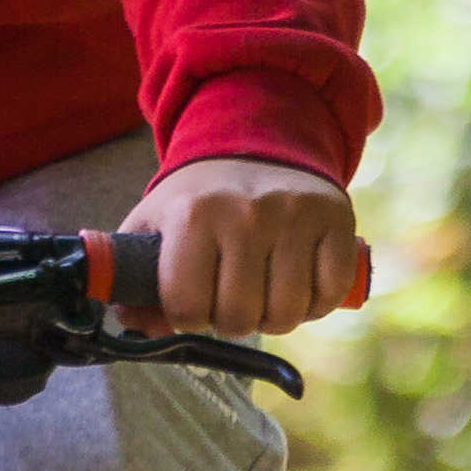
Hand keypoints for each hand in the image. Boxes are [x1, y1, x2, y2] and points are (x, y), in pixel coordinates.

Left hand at [135, 155, 364, 336]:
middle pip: (239, 318)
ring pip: (286, 314)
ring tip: (262, 293)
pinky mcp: (335, 220)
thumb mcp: (155, 225)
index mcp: (193, 214)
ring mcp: (295, 217)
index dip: (188, 317)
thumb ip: (136, 279)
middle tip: (230, 297)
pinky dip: (315, 304)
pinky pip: (329, 294)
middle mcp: (246, 214)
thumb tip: (134, 325)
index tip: (193, 302)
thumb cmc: (199, 199)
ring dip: (274, 317)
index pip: (187, 308)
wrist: (255, 146)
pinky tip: (299, 284)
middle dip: (231, 320)